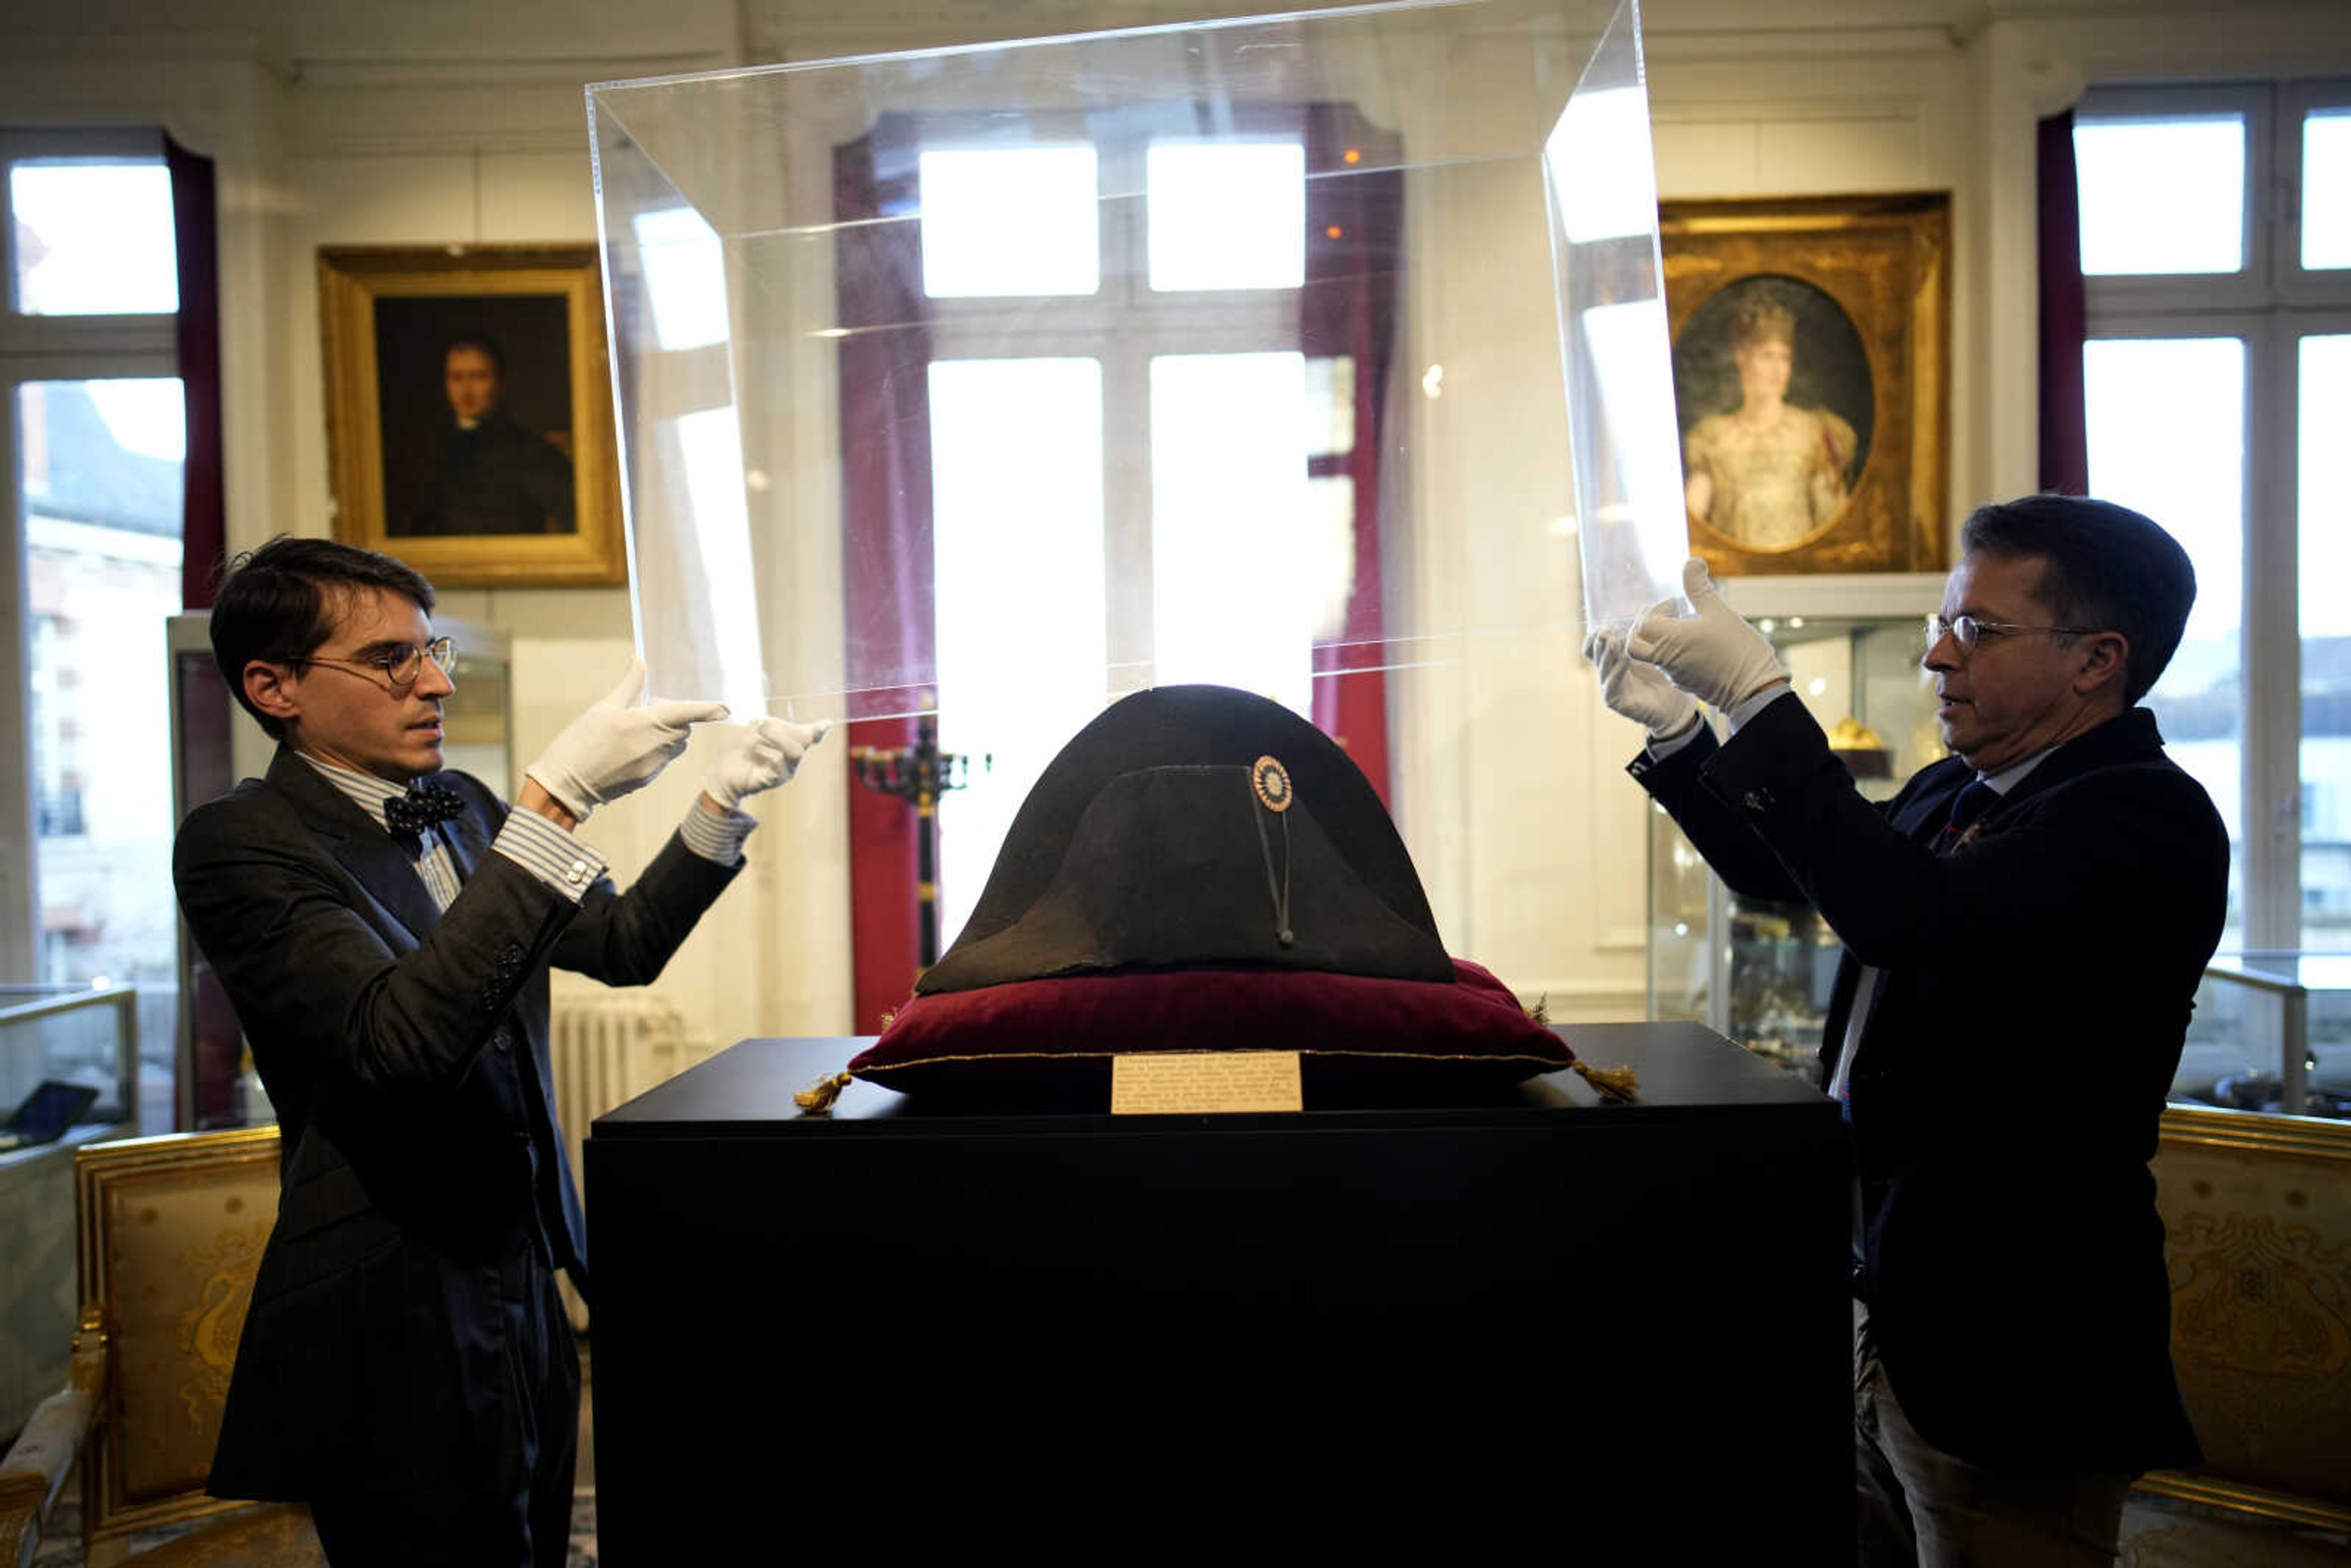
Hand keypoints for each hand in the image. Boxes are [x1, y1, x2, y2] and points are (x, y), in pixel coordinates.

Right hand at [525, 659, 728, 821]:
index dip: (708, 709)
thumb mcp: (602, 708)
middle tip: (647, 711)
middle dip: (676, 718)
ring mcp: (653, 766)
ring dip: (667, 735)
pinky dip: (655, 751)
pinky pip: (662, 760)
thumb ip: (628, 685)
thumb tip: (639, 660)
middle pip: (684, 729)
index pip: (687, 713)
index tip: (726, 707)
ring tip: (635, 731)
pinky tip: (628, 750)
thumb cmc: (580, 742)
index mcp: (645, 723)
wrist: (564, 785)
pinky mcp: (646, 779)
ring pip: (676, 746)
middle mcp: (656, 746)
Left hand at [702, 717, 832, 812]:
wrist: (723, 777)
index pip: (811, 737)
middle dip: (782, 727)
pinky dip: (764, 751)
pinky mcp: (772, 782)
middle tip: (760, 724)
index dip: (820, 730)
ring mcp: (784, 773)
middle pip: (803, 741)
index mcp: (789, 746)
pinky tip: (750, 751)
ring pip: (795, 752)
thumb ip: (769, 725)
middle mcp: (791, 762)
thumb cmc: (739, 755)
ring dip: (775, 737)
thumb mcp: (754, 734)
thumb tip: (772, 722)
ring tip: (754, 734)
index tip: (828, 723)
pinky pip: (778, 764)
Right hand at [1586, 629, 1698, 738]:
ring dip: (1608, 652)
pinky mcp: (1615, 701)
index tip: (1612, 623)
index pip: (1593, 644)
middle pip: (1594, 652)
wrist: (1676, 706)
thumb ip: (1646, 637)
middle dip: (1602, 639)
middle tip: (1611, 629)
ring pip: (1602, 666)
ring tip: (1616, 640)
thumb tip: (1653, 608)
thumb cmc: (1665, 678)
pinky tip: (1625, 660)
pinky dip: (1617, 670)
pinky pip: (1611, 684)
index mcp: (1614, 659)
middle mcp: (1608, 672)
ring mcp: (1609, 686)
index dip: (1597, 634)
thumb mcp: (1654, 653)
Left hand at [1626, 558, 1787, 711]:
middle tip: (1668, 618)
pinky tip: (1695, 646)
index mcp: (1669, 640)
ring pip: (1651, 657)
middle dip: (1646, 629)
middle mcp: (1664, 659)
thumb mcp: (1718, 611)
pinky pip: (1667, 667)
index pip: (1645, 622)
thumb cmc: (1737, 648)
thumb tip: (1691, 562)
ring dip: (1660, 641)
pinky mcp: (1684, 684)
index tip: (1678, 604)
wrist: (1753, 688)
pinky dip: (1672, 654)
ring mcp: (1673, 674)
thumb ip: (1699, 587)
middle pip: (1635, 644)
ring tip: (1686, 630)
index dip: (1659, 609)